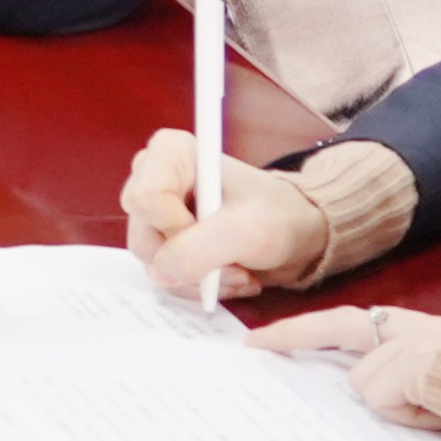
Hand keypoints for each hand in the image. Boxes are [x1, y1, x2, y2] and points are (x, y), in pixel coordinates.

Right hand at [123, 131, 339, 298]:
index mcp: (170, 154)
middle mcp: (154, 178)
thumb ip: (199, 250)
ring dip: (200, 279)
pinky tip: (229, 277)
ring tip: (239, 273)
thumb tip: (161, 272)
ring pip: (153, 263)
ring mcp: (156, 213)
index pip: (144, 199)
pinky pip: (164, 276)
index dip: (175, 227)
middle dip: (192, 262)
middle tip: (234, 264)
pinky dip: (199, 286)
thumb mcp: (248, 232)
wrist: (296, 233)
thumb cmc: (278, 216)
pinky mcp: (163, 241)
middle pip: (144, 236)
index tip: (215, 231)